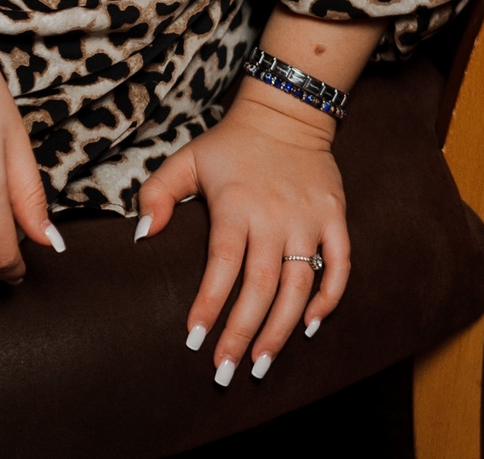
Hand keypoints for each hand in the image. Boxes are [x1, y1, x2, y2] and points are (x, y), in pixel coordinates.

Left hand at [137, 90, 347, 382]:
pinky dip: (329, 298)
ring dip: (282, 329)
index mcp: (235, 204)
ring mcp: (307, 218)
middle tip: (226, 371)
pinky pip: (339, 265)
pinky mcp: (334, 217)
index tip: (194, 341)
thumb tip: (144, 235)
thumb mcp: (187, 158)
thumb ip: (157, 194)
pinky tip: (310, 325)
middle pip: (261, 285)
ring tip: (262, 364)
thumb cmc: (230, 144)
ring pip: (299, 284)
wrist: (286, 112)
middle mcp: (273, 216)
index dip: (209, 304)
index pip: (222, 264)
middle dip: (243, 332)